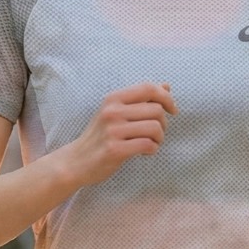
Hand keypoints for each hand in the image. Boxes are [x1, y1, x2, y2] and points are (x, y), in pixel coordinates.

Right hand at [60, 82, 177, 185]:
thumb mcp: (115, 112)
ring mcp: (113, 130)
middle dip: (164, 123)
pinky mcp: (115, 149)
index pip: (148, 88)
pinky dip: (152, 149)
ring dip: (159, 138)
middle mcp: (112, 112)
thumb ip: (140, 99)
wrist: (76, 161)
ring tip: (151, 143)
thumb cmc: (100, 136)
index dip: (166, 98)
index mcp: (113, 99)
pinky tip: (145, 152)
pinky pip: (148, 145)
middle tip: (156, 133)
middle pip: (156, 110)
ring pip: (155, 128)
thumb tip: (166, 86)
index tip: (173, 110)